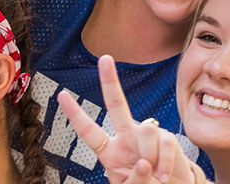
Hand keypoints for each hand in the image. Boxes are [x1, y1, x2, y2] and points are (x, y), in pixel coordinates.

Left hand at [56, 55, 194, 183]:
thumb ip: (133, 179)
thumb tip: (144, 162)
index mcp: (109, 150)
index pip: (88, 130)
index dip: (75, 114)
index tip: (61, 95)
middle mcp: (126, 137)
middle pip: (116, 104)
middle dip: (110, 81)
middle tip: (104, 58)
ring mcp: (148, 136)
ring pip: (146, 129)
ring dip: (149, 156)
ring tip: (153, 175)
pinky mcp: (168, 140)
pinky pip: (164, 144)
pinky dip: (164, 165)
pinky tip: (163, 177)